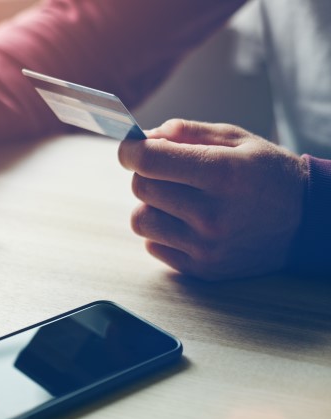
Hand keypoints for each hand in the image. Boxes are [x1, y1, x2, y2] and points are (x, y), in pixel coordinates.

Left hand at [118, 119, 308, 280]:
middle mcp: (212, 213)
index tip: (130, 148)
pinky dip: (161, 232)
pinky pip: (153, 246)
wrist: (305, 222)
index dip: (130, 150)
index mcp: (221, 173)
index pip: (149, 160)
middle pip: (141, 188)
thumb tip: (144, 137)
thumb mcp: (236, 139)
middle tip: (165, 171)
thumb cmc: (267, 174)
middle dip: (146, 174)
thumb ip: (186, 132)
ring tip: (176, 199)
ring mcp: (206, 246)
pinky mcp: (202, 269)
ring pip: (141, 220)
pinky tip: (185, 222)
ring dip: (151, 205)